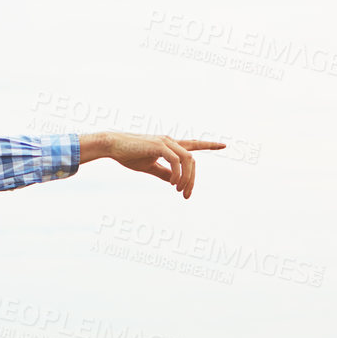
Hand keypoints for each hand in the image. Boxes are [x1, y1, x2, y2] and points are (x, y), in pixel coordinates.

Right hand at [83, 132, 225, 198]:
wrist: (112, 145)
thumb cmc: (128, 155)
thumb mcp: (149, 167)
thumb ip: (164, 173)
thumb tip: (175, 181)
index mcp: (169, 145)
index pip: (193, 145)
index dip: (209, 145)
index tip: (224, 145)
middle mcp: (170, 141)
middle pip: (192, 160)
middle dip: (193, 179)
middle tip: (186, 196)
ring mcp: (165, 142)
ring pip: (188, 159)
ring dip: (187, 178)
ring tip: (180, 191)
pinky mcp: (159, 145)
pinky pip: (176, 160)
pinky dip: (178, 173)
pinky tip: (173, 183)